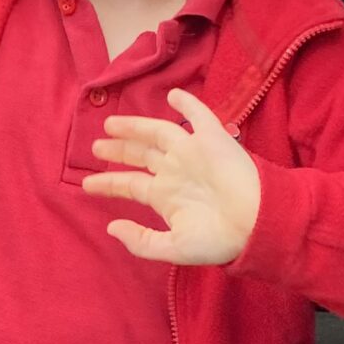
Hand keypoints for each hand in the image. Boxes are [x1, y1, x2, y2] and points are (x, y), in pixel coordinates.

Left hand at [83, 89, 261, 265]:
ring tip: (111, 123)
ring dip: (135, 126)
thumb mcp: (174, 248)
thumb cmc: (219, 240)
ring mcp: (192, 153)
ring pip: (158, 132)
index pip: (129, 184)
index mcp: (165, 196)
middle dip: (118, 149)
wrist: (257, 224)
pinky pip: (199, 116)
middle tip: (96, 145)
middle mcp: (175, 171)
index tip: (86, 184)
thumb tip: (111, 227)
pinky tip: (174, 95)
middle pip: (140, 154)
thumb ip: (141, 242)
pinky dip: (187, 103)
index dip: (108, 182)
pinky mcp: (213, 139)